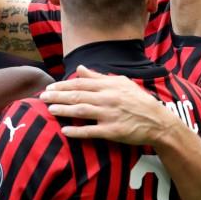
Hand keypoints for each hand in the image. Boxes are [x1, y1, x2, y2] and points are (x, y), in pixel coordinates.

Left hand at [40, 65, 177, 144]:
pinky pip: (92, 131)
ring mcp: (110, 115)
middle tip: (42, 97)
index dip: (63, 85)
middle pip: (78, 95)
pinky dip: (77, 131)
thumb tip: (80, 68)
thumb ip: (98, 77)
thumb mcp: (121, 83)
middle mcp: (108, 98)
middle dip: (58, 95)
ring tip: (49, 109)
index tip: (49, 87)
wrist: (158, 121)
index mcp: (109, 86)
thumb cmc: (138, 101)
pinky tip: (65, 130)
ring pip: (82, 110)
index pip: (81, 83)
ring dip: (64, 110)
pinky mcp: (113, 131)